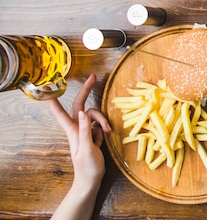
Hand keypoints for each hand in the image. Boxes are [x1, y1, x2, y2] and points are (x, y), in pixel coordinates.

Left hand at [49, 74, 110, 219]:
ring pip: (94, 114)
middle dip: (86, 91)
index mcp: (72, 131)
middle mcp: (77, 128)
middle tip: (94, 77)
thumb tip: (84, 112)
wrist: (91, 180)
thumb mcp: (87, 149)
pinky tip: (106, 136)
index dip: (53, 99)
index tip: (47, 85)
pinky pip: (99, 123)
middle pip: (80, 105)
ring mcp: (85, 131)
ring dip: (103, 119)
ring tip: (108, 131)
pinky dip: (104, 126)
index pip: (59, 112)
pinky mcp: (93, 134)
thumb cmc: (87, 167)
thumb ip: (85, 130)